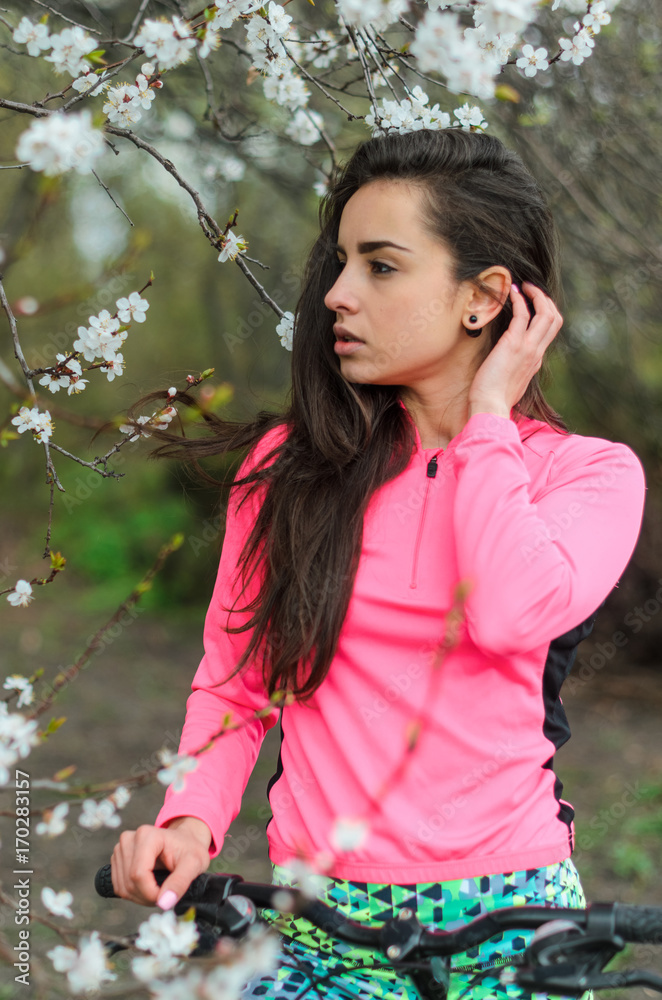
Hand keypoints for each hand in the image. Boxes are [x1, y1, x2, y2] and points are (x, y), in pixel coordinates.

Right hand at [110, 817, 211, 907]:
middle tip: (166, 892)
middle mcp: (129, 839)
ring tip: (159, 888)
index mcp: (147, 835)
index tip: (167, 896)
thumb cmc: (190, 849)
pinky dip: (134, 894)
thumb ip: (179, 883)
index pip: (138, 875)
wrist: (185, 841)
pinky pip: (119, 887)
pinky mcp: (118, 859)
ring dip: (141, 897)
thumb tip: (164, 903)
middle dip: (147, 896)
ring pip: (123, 887)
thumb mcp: (194, 864)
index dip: (151, 893)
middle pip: (130, 882)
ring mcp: (121, 849)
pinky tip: (149, 887)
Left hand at [468, 282, 562, 415]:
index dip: (546, 313)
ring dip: (536, 295)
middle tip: (532, 290)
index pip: (550, 331)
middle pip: (554, 318)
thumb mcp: (510, 381)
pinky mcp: (513, 344)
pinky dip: (519, 300)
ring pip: (545, 314)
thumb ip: (513, 368)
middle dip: (546, 299)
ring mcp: (528, 348)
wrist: (490, 407)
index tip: (534, 303)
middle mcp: (536, 352)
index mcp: (536, 360)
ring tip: (525, 286)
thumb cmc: (494, 398)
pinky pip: (522, 315)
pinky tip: (513, 292)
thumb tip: (505, 362)